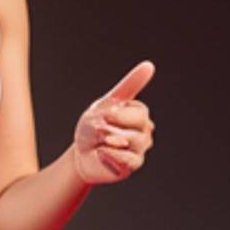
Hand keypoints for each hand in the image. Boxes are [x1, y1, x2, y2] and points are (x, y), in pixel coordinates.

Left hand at [71, 61, 154, 184]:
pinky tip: (101, 152)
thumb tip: (150, 65)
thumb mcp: (105, 103)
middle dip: (115, 125)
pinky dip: (111, 154)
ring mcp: (140, 148)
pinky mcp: (133, 165)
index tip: (103, 116)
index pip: (139, 111)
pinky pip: (129, 159)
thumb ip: (129, 86)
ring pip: (135, 141)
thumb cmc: (92, 128)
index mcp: (138, 113)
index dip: (118, 114)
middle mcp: (144, 130)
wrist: (79, 154)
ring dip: (110, 140)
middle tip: (100, 130)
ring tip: (100, 142)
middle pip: (141, 125)